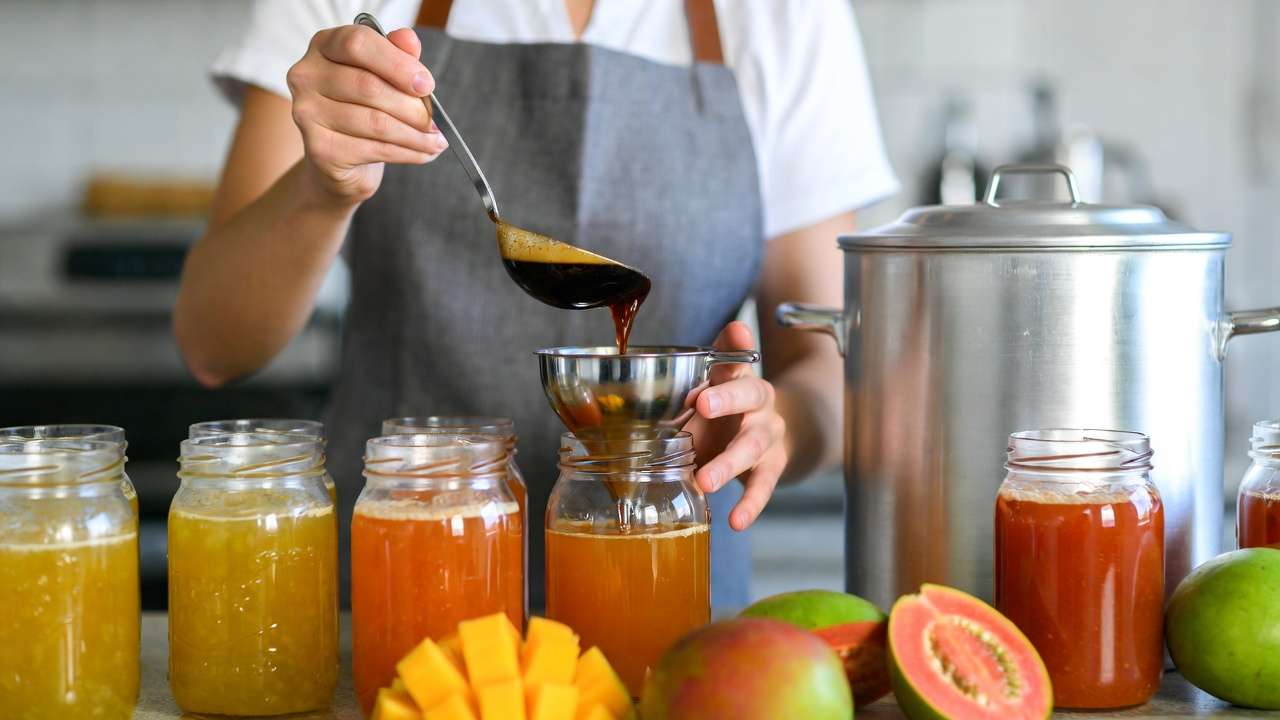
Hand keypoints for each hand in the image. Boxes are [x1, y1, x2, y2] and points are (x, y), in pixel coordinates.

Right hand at [287, 25, 447, 203]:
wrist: (339, 156)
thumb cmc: (363, 107)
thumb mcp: (383, 74)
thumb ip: (397, 54)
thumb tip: (409, 40)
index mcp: (324, 46)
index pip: (358, 44)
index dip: (397, 64)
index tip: (426, 84)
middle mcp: (307, 76)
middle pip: (369, 86)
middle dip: (412, 107)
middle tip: (436, 121)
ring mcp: (308, 114)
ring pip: (375, 122)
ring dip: (415, 135)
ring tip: (436, 140)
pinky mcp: (320, 149)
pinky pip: (375, 149)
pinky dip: (408, 153)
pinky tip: (424, 153)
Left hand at [686, 321, 787, 530]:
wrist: (768, 435)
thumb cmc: (723, 413)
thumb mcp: (701, 395)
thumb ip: (672, 395)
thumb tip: (622, 404)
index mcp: (737, 378)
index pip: (735, 358)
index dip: (734, 345)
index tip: (737, 335)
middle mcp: (758, 401)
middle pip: (751, 394)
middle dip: (728, 398)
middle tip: (703, 405)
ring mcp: (768, 434)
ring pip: (755, 444)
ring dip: (730, 462)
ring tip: (706, 480)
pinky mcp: (773, 466)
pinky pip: (763, 485)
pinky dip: (751, 504)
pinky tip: (736, 520)